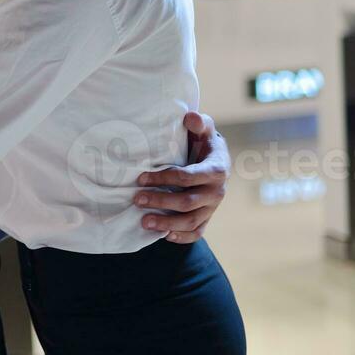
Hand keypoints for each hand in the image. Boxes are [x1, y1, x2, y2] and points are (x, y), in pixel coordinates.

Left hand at [133, 110, 229, 243]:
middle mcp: (217, 191)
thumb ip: (198, 123)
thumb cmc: (204, 142)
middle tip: (137, 200)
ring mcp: (213, 207)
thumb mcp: (204, 129)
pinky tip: (164, 235)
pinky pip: (197, 232)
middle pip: (187, 202)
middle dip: (161, 202)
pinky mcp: (208, 217)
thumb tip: (189, 117)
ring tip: (144, 222)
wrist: (216, 160)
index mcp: (217, 169)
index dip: (164, 178)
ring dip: (167, 224)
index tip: (141, 178)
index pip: (188, 177)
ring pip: (191, 221)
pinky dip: (182, 237)